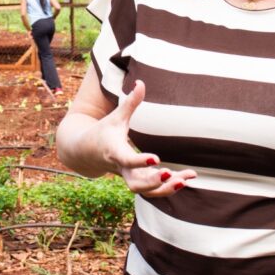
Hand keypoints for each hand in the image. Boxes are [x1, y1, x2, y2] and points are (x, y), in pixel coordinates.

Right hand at [90, 80, 195, 197]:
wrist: (87, 153)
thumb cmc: (104, 132)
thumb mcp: (115, 117)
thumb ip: (130, 103)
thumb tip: (141, 82)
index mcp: (115, 152)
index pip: (126, 160)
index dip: (140, 161)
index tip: (156, 159)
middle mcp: (122, 169)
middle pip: (135, 184)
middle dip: (153, 183)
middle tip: (170, 174)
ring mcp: (130, 177)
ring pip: (146, 192)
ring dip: (166, 189)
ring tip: (186, 178)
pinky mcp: (138, 181)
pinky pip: (154, 190)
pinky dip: (170, 187)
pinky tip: (187, 178)